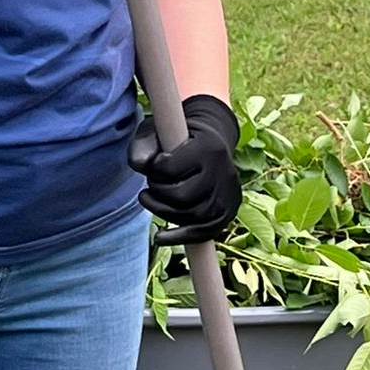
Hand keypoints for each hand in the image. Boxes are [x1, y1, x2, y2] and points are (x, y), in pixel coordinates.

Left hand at [128, 94, 241, 245]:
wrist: (209, 142)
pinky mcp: (228, 212)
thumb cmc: (177, 136)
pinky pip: (204, 233)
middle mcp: (224, 172)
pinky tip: (161, 237)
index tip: (152, 164)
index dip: (154, 169)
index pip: (170, 168)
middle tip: (151, 185)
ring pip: (193, 217)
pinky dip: (180, 237)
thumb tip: (140, 165)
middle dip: (158, 193)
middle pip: (182, 197)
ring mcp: (229, 194)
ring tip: (150, 200)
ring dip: (164, 213)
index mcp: (208, 147)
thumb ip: (143, 146)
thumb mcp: (156, 132)